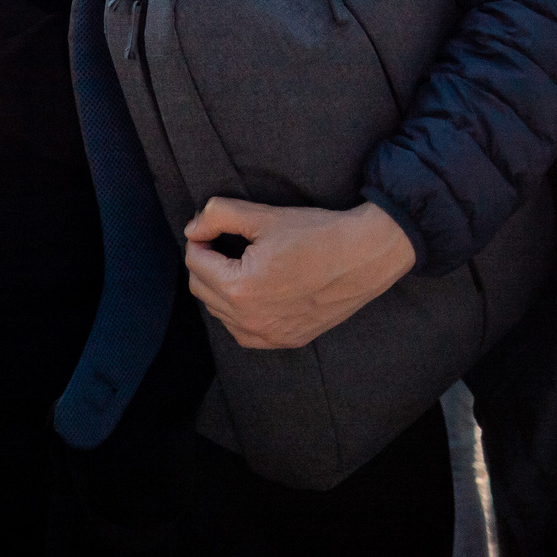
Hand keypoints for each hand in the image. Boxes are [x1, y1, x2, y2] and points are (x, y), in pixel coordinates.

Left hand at [184, 198, 416, 349]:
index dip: (200, 240)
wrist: (364, 255)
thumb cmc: (315, 233)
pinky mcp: (288, 340)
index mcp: (240, 288)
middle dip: (206, 264)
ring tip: (240, 265)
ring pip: (220, 313)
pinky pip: (243, 333)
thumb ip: (216, 216)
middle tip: (224, 244)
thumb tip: (192, 230)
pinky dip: (238, 314)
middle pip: (201, 289)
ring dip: (220, 288)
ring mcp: (271, 335)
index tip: (213, 229)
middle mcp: (252, 320)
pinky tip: (253, 292)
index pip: (194, 263)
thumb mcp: (261, 215)